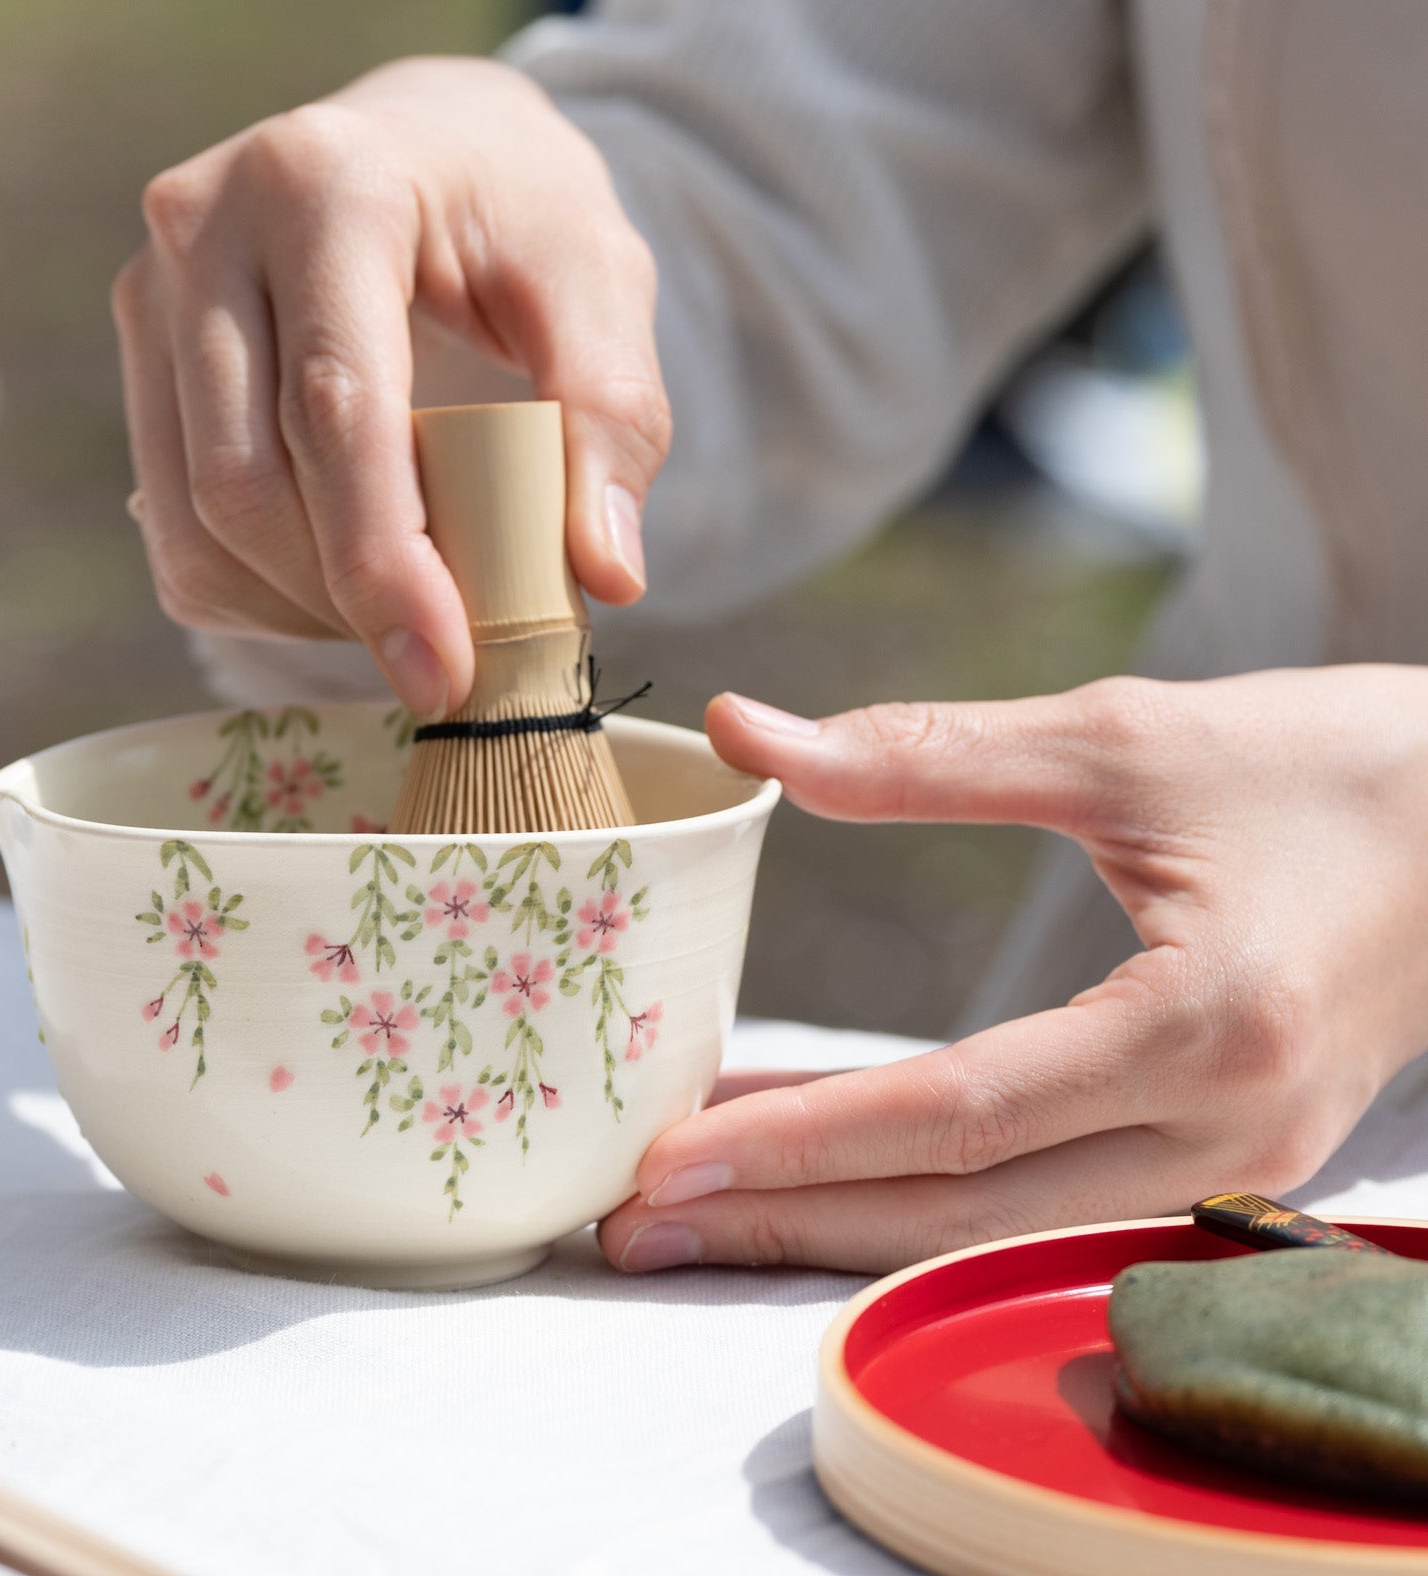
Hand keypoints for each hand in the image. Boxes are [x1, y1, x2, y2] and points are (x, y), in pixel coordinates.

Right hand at [112, 56, 668, 713]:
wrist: (429, 137)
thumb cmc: (519, 208)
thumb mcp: (601, 278)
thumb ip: (615, 413)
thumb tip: (603, 574)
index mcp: (323, 183)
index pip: (334, 408)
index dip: (382, 558)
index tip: (444, 666)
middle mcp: (205, 224)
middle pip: (244, 478)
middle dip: (343, 601)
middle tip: (442, 664)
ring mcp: (152, 287)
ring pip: (192, 517)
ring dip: (297, 608)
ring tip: (404, 617)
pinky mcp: (139, 349)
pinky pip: (170, 526)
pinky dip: (255, 591)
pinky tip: (341, 583)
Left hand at [601, 666, 1427, 1274]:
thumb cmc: (1318, 763)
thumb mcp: (1119, 737)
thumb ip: (921, 754)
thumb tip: (741, 730)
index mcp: (1203, 1025)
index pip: (960, 1110)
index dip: (805, 1138)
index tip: (669, 1155)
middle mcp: (1224, 1129)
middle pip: (962, 1206)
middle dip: (789, 1220)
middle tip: (634, 1221)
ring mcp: (1234, 1164)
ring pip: (998, 1222)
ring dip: (842, 1216)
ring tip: (699, 1203)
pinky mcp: (1225, 1155)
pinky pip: (1044, 1197)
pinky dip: (924, 1186)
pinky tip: (823, 1157)